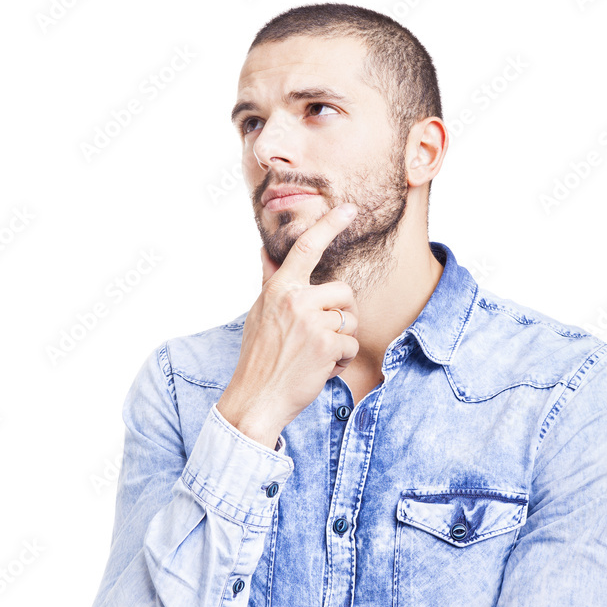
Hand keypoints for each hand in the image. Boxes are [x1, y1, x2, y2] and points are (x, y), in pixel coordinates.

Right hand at [216, 203, 359, 448]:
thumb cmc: (258, 357)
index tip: (348, 208)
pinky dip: (340, 362)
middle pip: (344, 292)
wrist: (256, 398)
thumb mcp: (259, 313)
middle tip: (320, 337)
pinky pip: (351, 346)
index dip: (329, 224)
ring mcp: (312, 321)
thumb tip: (264, 251)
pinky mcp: (327, 344)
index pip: (306, 247)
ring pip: (350, 321)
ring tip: (314, 355)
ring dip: (340, 342)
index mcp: (279, 289)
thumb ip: (269, 280)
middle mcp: (295, 299)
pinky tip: (318, 370)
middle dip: (341, 315)